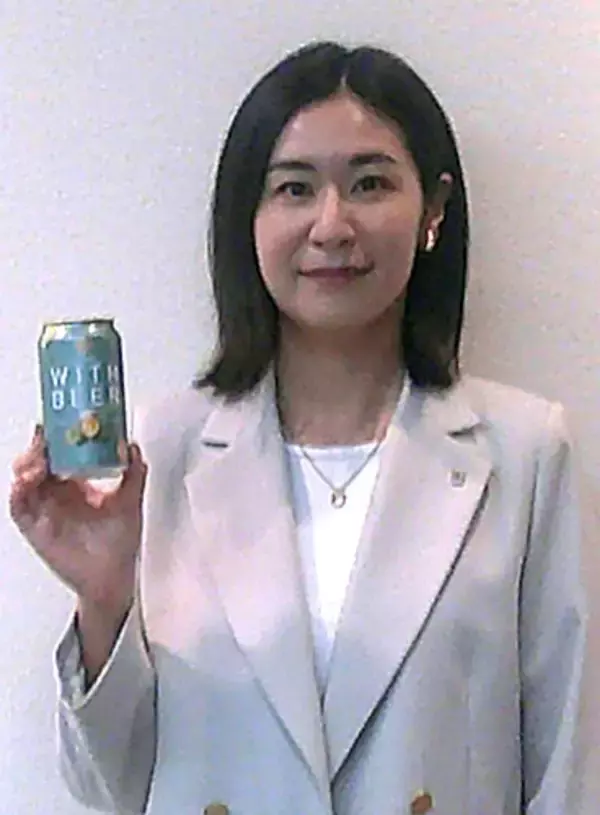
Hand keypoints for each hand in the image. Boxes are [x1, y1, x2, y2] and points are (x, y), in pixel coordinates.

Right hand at [9, 426, 147, 617]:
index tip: (60, 423)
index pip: (61, 452)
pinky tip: (27, 483)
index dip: (57, 437)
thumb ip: (134, 473)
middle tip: (47, 439)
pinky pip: (19, 507)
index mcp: (77, 483)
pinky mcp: (35, 528)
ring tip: (39, 461)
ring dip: (27, 465)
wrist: (112, 577)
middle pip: (38, 461)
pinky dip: (19, 492)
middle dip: (39, 447)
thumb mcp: (130, 501)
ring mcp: (45, 509)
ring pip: (24, 479)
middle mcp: (58, 493)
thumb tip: (132, 446)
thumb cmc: (118, 543)